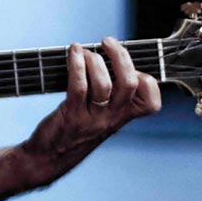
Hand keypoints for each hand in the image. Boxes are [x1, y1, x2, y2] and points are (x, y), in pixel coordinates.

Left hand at [20, 37, 160, 182]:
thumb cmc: (75, 129)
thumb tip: (109, 55)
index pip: (152, 103)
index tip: (132, 67)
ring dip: (94, 60)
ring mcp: (93, 119)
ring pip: (104, 84)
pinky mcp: (72, 116)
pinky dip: (77, 66)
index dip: (148, 81)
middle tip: (108, 42)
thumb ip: (111, 94)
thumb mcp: (101, 115)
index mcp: (123, 117)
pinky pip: (78, 87)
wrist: (49, 158)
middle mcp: (112, 118)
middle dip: (120, 56)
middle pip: (129, 84)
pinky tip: (73, 53)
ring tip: (83, 50)